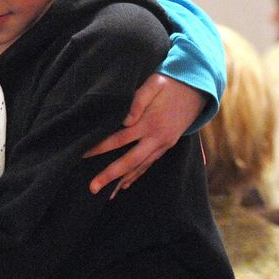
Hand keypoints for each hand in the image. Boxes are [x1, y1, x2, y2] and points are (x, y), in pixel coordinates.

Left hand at [84, 74, 204, 197]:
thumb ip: (138, 100)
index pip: (119, 139)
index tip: (82, 155)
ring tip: (106, 194)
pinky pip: (149, 165)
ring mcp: (163, 145)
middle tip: (92, 187)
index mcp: (150, 123)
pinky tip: (125, 185)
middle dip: (110, 175)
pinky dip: (137, 176)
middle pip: (130, 161)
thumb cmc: (169, 84)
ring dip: (122, 181)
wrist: (196, 89)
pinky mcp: (166, 146)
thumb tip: (125, 120)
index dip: (100, 147)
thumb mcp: (154, 84)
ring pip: (140, 167)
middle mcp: (157, 138)